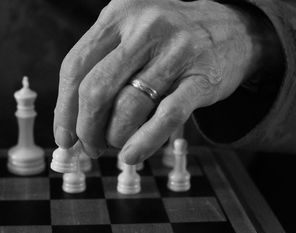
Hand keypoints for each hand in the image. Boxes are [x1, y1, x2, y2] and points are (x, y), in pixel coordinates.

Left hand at [53, 0, 265, 163]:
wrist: (232, 30)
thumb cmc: (168, 40)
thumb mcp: (130, 35)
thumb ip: (100, 68)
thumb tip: (70, 123)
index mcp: (119, 14)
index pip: (75, 66)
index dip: (64, 109)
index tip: (64, 136)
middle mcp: (145, 28)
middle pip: (96, 90)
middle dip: (86, 128)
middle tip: (90, 146)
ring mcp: (176, 52)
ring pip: (128, 108)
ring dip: (115, 137)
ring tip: (116, 144)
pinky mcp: (202, 79)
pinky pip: (165, 118)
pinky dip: (143, 142)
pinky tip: (131, 155)